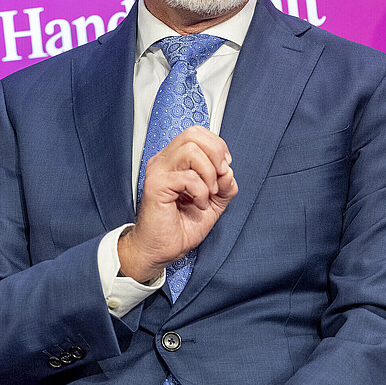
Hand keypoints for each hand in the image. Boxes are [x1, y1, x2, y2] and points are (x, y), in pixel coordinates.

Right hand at [118, 125, 237, 282]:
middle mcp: (164, 161)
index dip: (217, 146)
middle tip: (218, 178)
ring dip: (208, 173)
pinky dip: (201, 192)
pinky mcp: (156, 185)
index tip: (224, 168)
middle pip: (193, 134)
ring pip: (191, 150)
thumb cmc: (179, 227)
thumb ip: (224, 186)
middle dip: (215, 154)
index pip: (196, 133)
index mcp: (174, 161)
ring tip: (207, 193)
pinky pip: (188, 177)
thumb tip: (228, 172)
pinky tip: (198, 204)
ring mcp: (158, 171)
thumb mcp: (212, 203)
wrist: (160, 251)